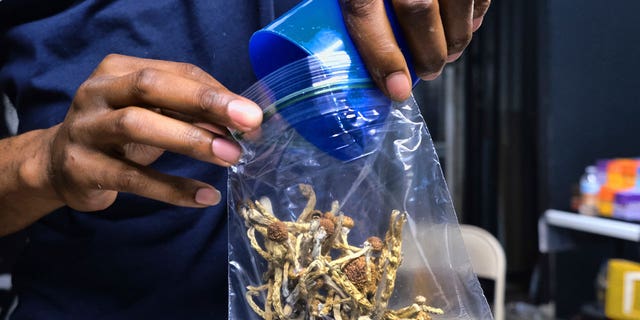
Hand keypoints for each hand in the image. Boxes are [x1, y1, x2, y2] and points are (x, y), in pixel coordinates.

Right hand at [47, 54, 261, 210]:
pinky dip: (172, 188)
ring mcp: (85, 129)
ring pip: (137, 125)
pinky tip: (205, 196)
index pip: (177, 72)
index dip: (217, 92)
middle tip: (248, 122)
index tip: (252, 115)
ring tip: (230, 156)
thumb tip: (242, 125)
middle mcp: (98, 92)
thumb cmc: (118, 134)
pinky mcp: (82, 168)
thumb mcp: (152, 114)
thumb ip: (189, 113)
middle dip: (205, 102)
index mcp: (119, 70)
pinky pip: (132, 178)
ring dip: (190, 140)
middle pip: (152, 87)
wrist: (58, 165)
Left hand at [339, 0, 490, 100]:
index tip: (397, 89)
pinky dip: (475, 15)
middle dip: (426, 53)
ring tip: (446, 53)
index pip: (363, 9)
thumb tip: (346, 52)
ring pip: (455, 4)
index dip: (381, 55)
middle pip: (417, 9)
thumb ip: (354, 11)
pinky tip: (467, 25)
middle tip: (427, 72)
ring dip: (454, 38)